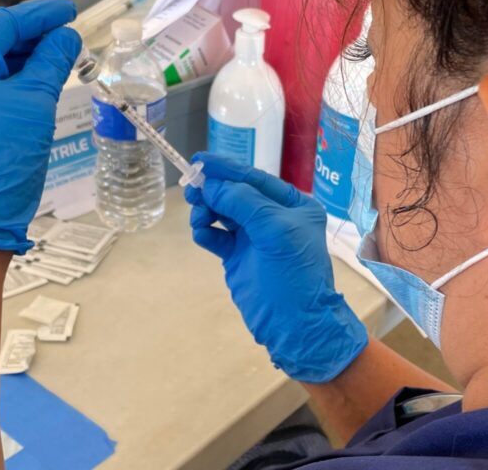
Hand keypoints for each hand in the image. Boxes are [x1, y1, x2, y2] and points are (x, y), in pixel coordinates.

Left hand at [0, 0, 81, 270]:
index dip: (40, 16)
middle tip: (67, 37)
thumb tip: (66, 37)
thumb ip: (50, 63)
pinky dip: (8, 84)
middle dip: (31, 38)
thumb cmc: (2, 160)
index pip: (1, 25)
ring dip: (22, 62)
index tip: (70, 12)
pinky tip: (35, 84)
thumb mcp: (34, 104)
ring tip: (57, 58)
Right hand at [185, 153, 367, 382]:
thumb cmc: (293, 276)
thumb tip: (212, 183)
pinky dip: (206, 232)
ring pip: (222, 212)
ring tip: (199, 219)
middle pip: (235, 193)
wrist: (296, 327)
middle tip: (191, 190)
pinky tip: (203, 234)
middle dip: (213, 190)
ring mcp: (254, 237)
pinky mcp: (238, 256)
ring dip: (207, 210)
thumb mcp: (274, 232)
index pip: (255, 179)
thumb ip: (243, 203)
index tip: (200, 160)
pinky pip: (216, 235)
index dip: (227, 169)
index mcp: (293, 205)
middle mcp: (274, 217)